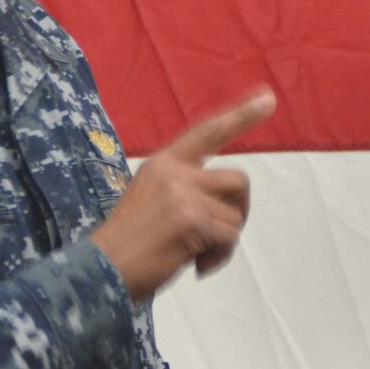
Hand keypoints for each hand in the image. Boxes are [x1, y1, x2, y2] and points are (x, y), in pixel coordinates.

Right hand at [88, 89, 275, 301]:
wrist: (101, 270)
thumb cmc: (129, 246)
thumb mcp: (153, 203)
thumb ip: (187, 192)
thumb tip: (234, 207)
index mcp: (163, 164)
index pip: (207, 133)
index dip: (241, 116)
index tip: (268, 98)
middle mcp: (173, 172)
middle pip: (238, 180)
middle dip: (240, 210)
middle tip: (220, 236)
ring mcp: (182, 194)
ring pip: (235, 215)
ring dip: (223, 241)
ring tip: (196, 255)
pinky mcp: (191, 220)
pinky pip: (229, 238)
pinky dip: (219, 257)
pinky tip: (196, 266)